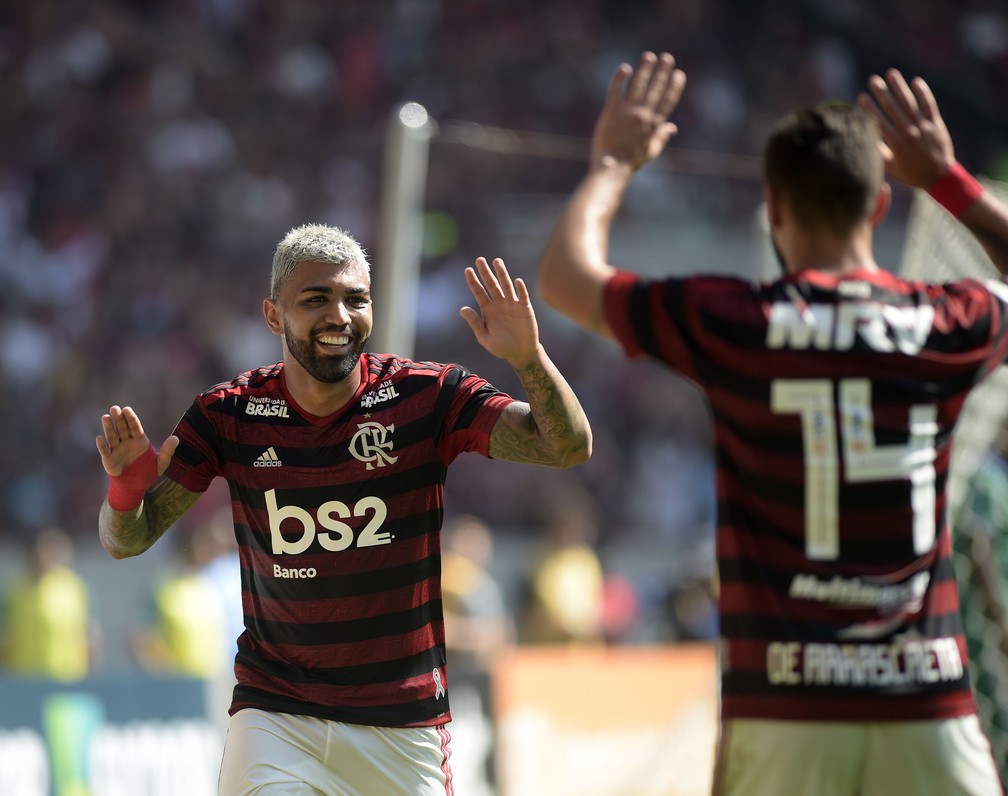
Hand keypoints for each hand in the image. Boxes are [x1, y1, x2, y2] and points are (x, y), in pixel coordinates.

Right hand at [96, 405, 177, 476]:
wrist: (135, 486)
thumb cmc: (147, 473)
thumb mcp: (160, 464)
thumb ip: (167, 452)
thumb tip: (176, 438)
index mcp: (139, 440)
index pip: (135, 427)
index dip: (131, 418)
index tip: (127, 409)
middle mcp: (127, 442)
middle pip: (122, 428)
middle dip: (119, 418)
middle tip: (114, 408)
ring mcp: (117, 449)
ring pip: (112, 436)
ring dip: (109, 427)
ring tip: (106, 417)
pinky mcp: (109, 459)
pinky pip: (105, 450)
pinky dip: (102, 445)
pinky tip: (100, 438)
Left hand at [460, 257, 540, 367]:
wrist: (520, 353)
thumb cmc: (501, 347)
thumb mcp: (485, 337)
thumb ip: (475, 323)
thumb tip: (462, 309)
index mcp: (487, 310)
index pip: (479, 292)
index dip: (473, 281)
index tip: (467, 270)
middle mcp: (499, 304)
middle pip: (491, 285)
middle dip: (485, 272)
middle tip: (479, 260)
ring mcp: (512, 304)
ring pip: (506, 286)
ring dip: (502, 274)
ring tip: (497, 262)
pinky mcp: (525, 308)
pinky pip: (522, 296)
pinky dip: (520, 289)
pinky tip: (517, 281)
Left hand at [591, 51, 686, 171]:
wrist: (612, 168)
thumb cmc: (631, 162)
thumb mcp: (651, 151)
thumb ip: (662, 136)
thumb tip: (673, 127)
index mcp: (653, 125)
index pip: (667, 101)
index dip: (674, 87)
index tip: (679, 74)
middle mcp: (642, 116)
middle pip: (655, 89)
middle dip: (662, 72)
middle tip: (667, 57)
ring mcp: (627, 113)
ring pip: (638, 86)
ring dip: (644, 70)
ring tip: (648, 56)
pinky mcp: (611, 112)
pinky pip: (616, 91)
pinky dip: (620, 79)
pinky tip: (625, 68)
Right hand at [858, 69, 954, 189]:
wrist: (938, 176)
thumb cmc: (910, 173)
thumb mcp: (891, 168)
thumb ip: (878, 153)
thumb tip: (863, 141)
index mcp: (895, 144)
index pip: (879, 122)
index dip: (869, 108)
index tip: (861, 97)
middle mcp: (908, 132)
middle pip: (892, 108)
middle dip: (881, 93)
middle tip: (873, 80)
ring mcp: (923, 126)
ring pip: (909, 103)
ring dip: (899, 87)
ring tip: (891, 73)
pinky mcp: (935, 123)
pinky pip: (929, 104)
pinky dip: (923, 93)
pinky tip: (915, 81)